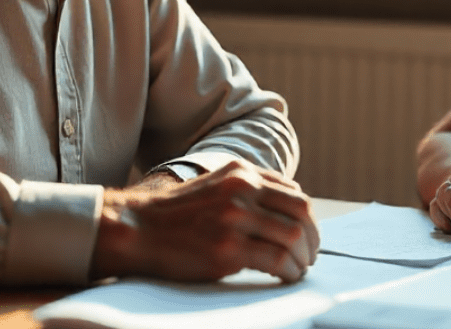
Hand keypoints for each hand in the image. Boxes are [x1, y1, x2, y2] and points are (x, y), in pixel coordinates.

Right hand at [93, 160, 320, 282]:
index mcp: (242, 173)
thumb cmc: (176, 215)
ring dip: (303, 257)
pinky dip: (290, 271)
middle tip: (310, 254)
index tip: (305, 234)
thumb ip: (247, 191)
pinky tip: (288, 277)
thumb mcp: (215, 186)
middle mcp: (243, 190)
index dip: (305, 217)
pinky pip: (277, 260)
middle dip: (313, 236)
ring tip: (299, 269)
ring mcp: (236, 218)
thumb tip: (284, 211)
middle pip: (301, 211)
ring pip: (294, 236)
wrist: (138, 228)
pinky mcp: (229, 249)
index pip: (293, 192)